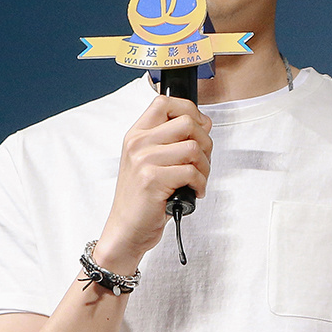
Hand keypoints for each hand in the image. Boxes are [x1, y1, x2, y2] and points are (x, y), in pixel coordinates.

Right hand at [97, 95, 212, 269]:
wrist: (126, 229)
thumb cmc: (143, 198)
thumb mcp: (152, 162)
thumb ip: (173, 140)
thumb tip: (204, 122)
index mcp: (137, 134)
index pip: (164, 102)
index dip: (189, 110)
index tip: (199, 126)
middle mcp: (138, 143)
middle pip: (187, 122)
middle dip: (205, 142)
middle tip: (202, 160)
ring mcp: (144, 160)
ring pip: (194, 148)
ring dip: (205, 167)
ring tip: (198, 179)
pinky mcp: (153, 179)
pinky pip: (192, 172)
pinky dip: (200, 184)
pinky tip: (194, 191)